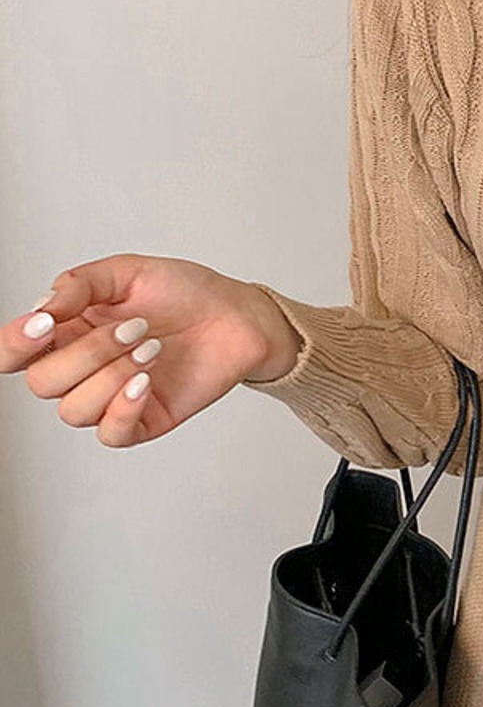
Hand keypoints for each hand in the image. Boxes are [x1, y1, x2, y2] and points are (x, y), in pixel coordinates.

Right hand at [2, 253, 302, 448]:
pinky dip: (123, 408)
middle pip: (43, 383)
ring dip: (112, 376)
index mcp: (68, 331)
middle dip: (88, 353)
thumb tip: (43, 307)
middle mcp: (83, 368)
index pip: (13, 354)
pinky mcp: (143, 420)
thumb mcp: (128, 272)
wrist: (236, 316)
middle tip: (135, 328)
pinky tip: (147, 381)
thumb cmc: (185, 292)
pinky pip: (111, 434)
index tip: (45, 324)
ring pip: (74, 411)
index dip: (14, 345)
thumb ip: (80, 285)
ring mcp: (112, 397)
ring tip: (152, 348)